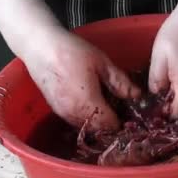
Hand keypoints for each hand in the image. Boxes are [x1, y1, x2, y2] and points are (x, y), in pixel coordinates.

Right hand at [22, 27, 140, 129]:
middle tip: (121, 110)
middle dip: (110, 124)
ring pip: (86, 127)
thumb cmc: (72, 51)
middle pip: (98, 130)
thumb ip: (121, 82)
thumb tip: (137, 95)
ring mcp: (63, 113)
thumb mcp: (102, 63)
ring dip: (98, 122)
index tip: (130, 114)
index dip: (123, 122)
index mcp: (88, 104)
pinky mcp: (56, 109)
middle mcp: (74, 114)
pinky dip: (86, 117)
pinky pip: (75, 121)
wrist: (40, 47)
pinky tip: (91, 103)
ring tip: (108, 106)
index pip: (110, 125)